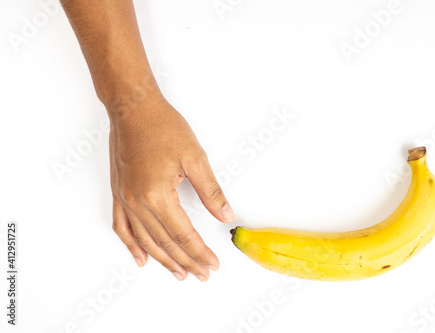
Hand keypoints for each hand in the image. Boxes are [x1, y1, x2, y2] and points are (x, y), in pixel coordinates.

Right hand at [108, 94, 234, 281]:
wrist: (133, 108)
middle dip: (186, 261)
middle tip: (202, 274)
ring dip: (163, 260)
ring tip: (179, 273)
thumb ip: (211, 191)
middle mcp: (138, 202)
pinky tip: (141, 259)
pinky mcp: (119, 193)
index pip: (183, 235)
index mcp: (158, 195)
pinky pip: (123, 228)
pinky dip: (132, 246)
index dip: (200, 252)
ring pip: (145, 241)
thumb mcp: (195, 158)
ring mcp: (125, 199)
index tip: (213, 264)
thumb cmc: (163, 127)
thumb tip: (226, 215)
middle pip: (165, 242)